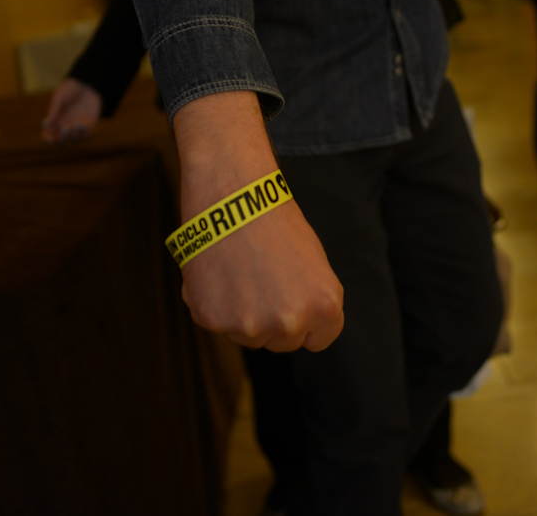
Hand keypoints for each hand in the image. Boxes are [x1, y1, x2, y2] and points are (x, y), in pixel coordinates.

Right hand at [42, 78, 102, 143]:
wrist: (88, 83)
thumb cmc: (70, 89)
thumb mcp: (59, 97)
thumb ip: (53, 110)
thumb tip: (45, 124)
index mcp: (55, 120)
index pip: (49, 136)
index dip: (48, 141)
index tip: (50, 139)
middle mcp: (65, 126)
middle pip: (62, 142)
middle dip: (63, 139)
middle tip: (66, 127)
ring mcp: (78, 127)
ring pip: (75, 141)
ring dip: (76, 136)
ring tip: (78, 123)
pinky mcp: (90, 125)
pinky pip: (88, 137)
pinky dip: (86, 134)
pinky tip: (85, 124)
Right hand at [173, 91, 343, 351]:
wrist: (233, 193)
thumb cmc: (276, 221)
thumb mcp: (314, 263)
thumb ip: (310, 301)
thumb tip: (297, 330)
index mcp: (324, 306)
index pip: (319, 339)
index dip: (305, 315)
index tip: (292, 292)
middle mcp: (290, 323)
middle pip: (282, 343)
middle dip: (274, 319)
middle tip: (262, 279)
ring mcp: (249, 326)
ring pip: (249, 337)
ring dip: (244, 314)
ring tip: (240, 271)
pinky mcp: (212, 320)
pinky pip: (218, 323)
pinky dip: (216, 303)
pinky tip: (219, 272)